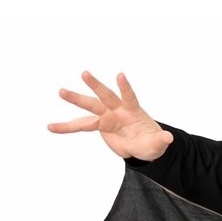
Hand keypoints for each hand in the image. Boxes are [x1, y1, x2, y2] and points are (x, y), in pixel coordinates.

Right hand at [48, 71, 172, 161]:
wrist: (141, 146)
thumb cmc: (150, 142)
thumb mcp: (157, 144)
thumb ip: (161, 141)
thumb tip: (170, 138)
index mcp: (133, 111)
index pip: (129, 96)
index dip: (125, 87)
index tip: (120, 75)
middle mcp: (117, 110)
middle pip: (105, 96)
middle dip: (95, 85)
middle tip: (85, 73)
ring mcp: (106, 116)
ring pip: (89, 106)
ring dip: (75, 99)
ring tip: (61, 91)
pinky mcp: (98, 125)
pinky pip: (79, 126)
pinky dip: (66, 127)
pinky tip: (51, 127)